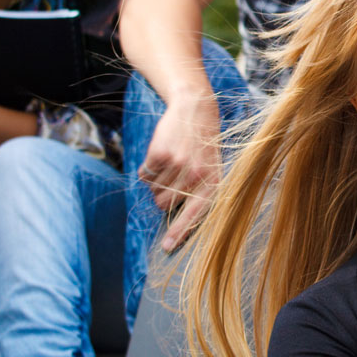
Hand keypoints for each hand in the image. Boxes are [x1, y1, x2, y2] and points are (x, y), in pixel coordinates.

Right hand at [140, 97, 223, 250]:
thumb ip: (200, 193)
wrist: (195, 109)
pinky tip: (161, 155)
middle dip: (162, 196)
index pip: (194, 215)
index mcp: (212, 182)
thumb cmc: (203, 144)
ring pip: (153, 190)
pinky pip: (144, 175)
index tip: (166, 247)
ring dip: (156, 180)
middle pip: (164, 204)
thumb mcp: (212, 167)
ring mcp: (178, 165)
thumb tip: (179, 222)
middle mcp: (196, 176)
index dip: (179, 233)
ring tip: (170, 163)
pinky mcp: (160, 154)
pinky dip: (147, 168)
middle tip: (173, 177)